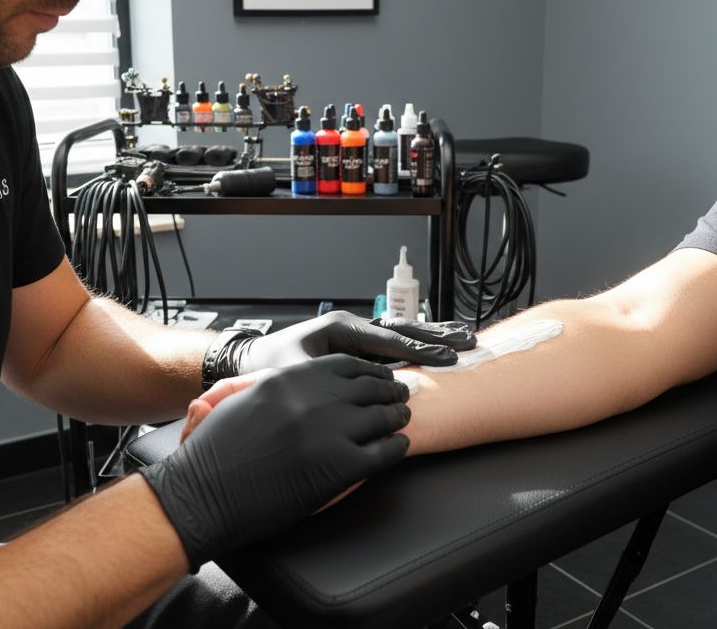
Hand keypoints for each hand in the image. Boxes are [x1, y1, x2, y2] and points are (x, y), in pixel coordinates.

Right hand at [140, 355, 411, 570]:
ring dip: (397, 416)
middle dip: (388, 391)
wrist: (202, 494)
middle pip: (369, 387)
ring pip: (382, 417)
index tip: (377, 375)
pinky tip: (399, 447)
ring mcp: (330, 432)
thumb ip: (265, 384)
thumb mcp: (235, 400)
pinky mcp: (341, 467)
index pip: (344, 365)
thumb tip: (285, 380)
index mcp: (288, 379)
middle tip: (400, 394)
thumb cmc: (210, 454)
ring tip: (402, 418)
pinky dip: (397, 448)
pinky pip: (384, 452)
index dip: (367, 370)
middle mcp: (313, 400)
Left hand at [236, 311, 476, 373]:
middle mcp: (351, 327)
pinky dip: (417, 342)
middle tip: (469, 341)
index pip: (388, 341)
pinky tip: (437, 343)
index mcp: (339, 330)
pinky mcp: (355, 344)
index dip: (419, 350)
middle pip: (402, 330)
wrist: (248, 361)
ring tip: (464, 335)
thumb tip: (362, 390)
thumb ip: (328, 380)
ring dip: (433, 335)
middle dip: (436, 336)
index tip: (448, 357)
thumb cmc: (267, 369)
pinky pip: (392, 342)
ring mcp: (354, 334)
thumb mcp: (294, 375)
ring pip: (401, 332)